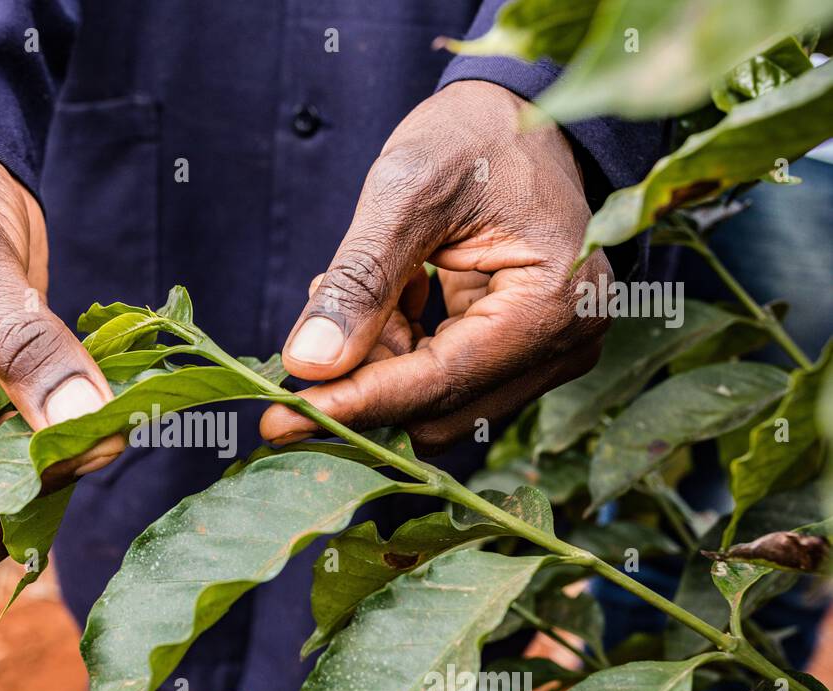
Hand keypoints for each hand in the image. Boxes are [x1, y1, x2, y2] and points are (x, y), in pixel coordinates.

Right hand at [0, 136, 121, 589]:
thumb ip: (28, 351)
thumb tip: (87, 424)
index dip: (19, 488)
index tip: (89, 442)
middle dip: (30, 507)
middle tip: (90, 449)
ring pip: (1, 504)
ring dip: (55, 475)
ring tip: (101, 419)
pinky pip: (26, 461)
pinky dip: (64, 444)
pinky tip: (95, 405)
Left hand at [260, 80, 612, 452]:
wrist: (519, 112)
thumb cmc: (473, 134)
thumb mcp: (406, 192)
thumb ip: (358, 281)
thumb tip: (308, 365)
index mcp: (554, 301)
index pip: (439, 383)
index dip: (354, 404)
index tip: (278, 421)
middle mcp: (568, 340)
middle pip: (439, 409)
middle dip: (364, 383)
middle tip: (306, 342)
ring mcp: (554, 349)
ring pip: (438, 402)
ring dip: (381, 363)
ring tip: (348, 292)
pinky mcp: (529, 348)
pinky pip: (448, 380)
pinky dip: (402, 352)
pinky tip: (387, 299)